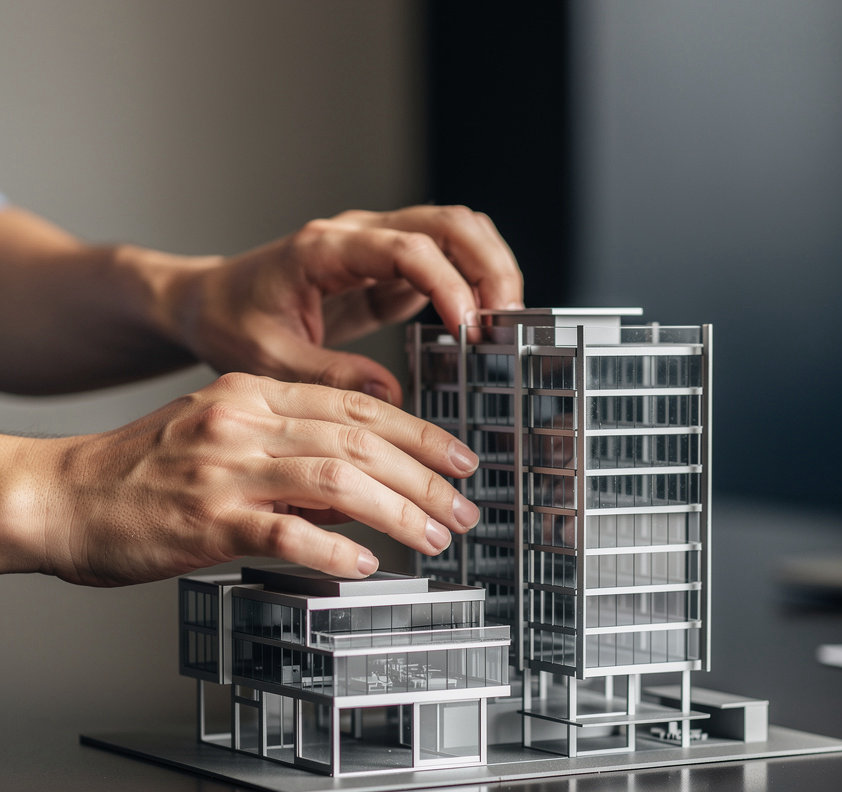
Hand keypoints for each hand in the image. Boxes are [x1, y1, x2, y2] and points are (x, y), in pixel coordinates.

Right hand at [0, 373, 480, 585]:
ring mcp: (227, 470)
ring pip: (338, 480)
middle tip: (463, 509)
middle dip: (425, 476)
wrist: (62, 496)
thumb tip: (359, 480)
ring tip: (435, 537)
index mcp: (254, 395)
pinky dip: (333, 547)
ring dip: (398, 511)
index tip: (459, 459)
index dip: (420, 434)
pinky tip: (365, 564)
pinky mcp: (207, 520)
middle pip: (361, 441)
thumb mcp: (222, 434)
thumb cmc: (142, 472)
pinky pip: (286, 531)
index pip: (358, 407)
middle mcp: (246, 423)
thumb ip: (290, 447)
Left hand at [175, 205, 523, 401]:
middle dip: (490, 266)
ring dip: (491, 268)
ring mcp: (378, 247)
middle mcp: (358, 236)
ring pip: (458, 231)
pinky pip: (448, 260)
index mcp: (325, 250)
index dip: (448, 283)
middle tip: (506, 321)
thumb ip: (327, 375)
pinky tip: (479, 324)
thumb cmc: (230, 323)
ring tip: (502, 323)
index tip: (468, 327)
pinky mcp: (389, 269)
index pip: (407, 247)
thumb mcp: (267, 360)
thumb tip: (390, 393)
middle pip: (449, 222)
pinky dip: (475, 284)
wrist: (210, 303)